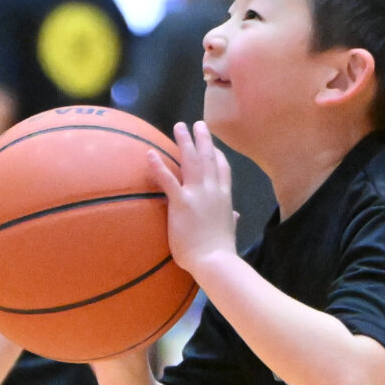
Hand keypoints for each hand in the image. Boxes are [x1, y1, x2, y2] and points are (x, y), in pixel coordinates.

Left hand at [156, 122, 240, 271]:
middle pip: (209, 158)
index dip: (219, 155)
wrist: (215, 261)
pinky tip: (150, 153)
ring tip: (179, 126)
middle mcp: (213, 191)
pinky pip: (168, 180)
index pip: (223, 170)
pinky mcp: (181, 203)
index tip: (214, 146)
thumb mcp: (229, 231)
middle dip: (203, 139)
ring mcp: (198, 194)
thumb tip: (235, 216)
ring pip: (192, 161)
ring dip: (185, 142)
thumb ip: (230, 220)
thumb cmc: (220, 250)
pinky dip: (158, 165)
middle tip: (198, 123)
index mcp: (224, 198)